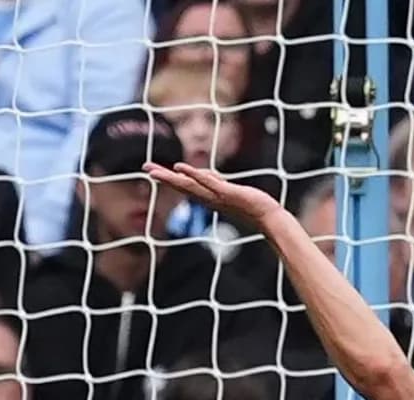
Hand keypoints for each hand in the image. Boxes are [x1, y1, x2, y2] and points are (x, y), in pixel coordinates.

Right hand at [144, 162, 281, 225]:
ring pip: (190, 186)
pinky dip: (194, 175)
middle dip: (164, 178)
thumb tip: (208, 175)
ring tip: (155, 171)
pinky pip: (208, 183)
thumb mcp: (229, 190)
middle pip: (182, 186)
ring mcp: (217, 196)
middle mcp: (209, 198)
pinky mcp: (227, 192)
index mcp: (209, 197)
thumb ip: (217, 182)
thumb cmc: (251, 205)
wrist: (268, 217)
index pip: (185, 186)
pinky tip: (180, 168)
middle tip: (146, 168)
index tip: (152, 171)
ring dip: (172, 178)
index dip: (169, 178)